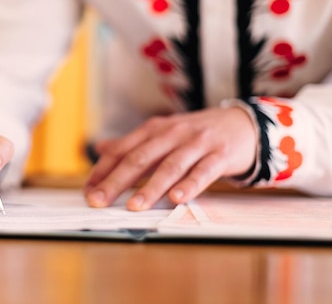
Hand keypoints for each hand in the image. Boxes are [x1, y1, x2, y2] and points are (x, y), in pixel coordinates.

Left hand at [84, 106, 256, 210]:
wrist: (243, 124)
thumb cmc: (196, 134)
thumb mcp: (163, 134)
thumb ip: (133, 144)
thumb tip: (101, 149)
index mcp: (154, 129)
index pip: (122, 150)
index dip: (102, 171)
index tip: (88, 191)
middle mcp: (172, 133)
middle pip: (140, 158)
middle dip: (116, 181)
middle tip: (98, 201)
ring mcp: (197, 143)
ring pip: (169, 166)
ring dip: (151, 187)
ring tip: (134, 206)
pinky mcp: (220, 155)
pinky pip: (203, 171)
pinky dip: (190, 185)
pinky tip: (177, 198)